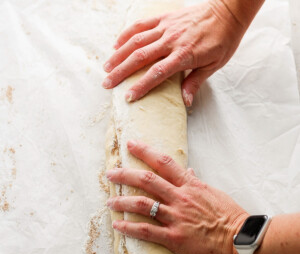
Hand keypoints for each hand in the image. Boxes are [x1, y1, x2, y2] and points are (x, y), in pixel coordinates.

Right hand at [102, 0, 252, 105]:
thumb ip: (195, 83)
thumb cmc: (223, 40)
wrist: (228, 12)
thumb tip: (185, 102)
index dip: (141, 86)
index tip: (128, 97)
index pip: (157, 74)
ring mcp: (166, 27)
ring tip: (107, 67)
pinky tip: (117, 44)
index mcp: (184, 55)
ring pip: (136, 41)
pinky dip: (126, 34)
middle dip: (121, 72)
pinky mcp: (164, 17)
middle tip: (107, 83)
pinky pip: (141, 25)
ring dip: (119, 54)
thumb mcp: (214, 66)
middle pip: (140, 58)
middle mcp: (171, 41)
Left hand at [106, 140, 251, 253]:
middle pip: (147, 180)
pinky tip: (118, 225)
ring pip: (143, 204)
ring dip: (123, 201)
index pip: (164, 162)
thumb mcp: (213, 193)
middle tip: (110, 172)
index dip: (145, 151)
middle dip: (125, 174)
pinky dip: (130, 227)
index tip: (131, 144)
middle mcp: (180, 198)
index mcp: (190, 185)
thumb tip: (188, 171)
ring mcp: (177, 217)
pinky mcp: (175, 238)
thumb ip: (196, 182)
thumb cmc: (230, 215)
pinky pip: (147, 231)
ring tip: (109, 201)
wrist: (242, 240)